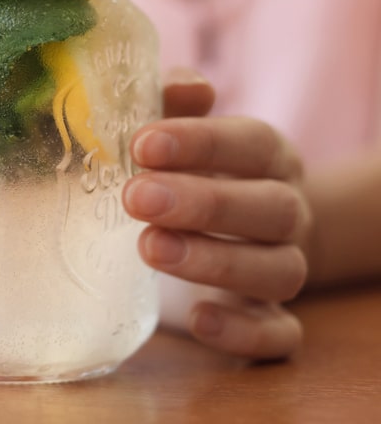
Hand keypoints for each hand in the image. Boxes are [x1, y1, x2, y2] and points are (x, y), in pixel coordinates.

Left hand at [123, 70, 311, 359]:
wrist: (239, 227)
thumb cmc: (192, 167)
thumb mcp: (180, 128)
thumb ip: (173, 101)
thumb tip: (178, 88)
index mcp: (268, 157)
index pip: (251, 144)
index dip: (202, 143)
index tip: (142, 145)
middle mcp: (286, 211)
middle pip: (269, 208)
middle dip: (204, 203)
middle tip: (136, 198)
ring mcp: (284, 266)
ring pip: (277, 271)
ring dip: (215, 262)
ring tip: (149, 249)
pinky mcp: (273, 319)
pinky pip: (279, 335)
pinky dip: (244, 332)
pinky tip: (197, 319)